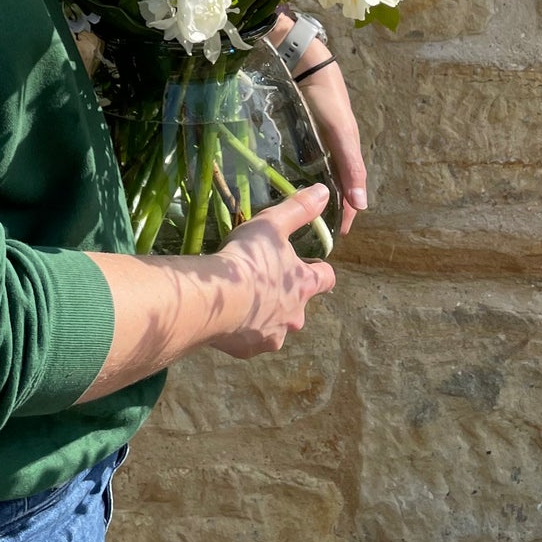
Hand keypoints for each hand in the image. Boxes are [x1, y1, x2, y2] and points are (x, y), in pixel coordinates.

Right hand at [208, 183, 335, 357]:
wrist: (214, 299)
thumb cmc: (247, 259)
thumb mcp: (272, 225)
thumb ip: (299, 209)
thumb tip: (325, 192)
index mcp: (304, 285)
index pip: (327, 278)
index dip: (319, 270)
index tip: (310, 265)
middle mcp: (296, 315)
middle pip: (299, 304)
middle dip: (286, 294)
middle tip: (263, 279)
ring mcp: (274, 335)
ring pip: (276, 323)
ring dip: (265, 312)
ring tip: (242, 298)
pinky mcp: (251, 349)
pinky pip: (252, 338)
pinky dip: (245, 328)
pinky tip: (228, 316)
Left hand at [269, 13, 368, 233]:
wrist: (306, 63)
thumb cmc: (327, 98)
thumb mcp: (340, 133)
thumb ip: (350, 165)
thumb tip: (361, 204)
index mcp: (348, 151)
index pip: (351, 191)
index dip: (347, 213)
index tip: (339, 236)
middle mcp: (335, 147)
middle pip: (337, 184)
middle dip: (332, 207)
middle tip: (319, 230)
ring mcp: (320, 139)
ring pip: (322, 173)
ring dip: (318, 193)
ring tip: (306, 213)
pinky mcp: (304, 130)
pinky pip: (307, 159)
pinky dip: (305, 175)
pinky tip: (293, 182)